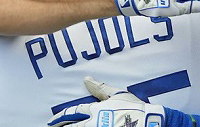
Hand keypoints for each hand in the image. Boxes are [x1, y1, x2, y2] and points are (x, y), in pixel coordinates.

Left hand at [48, 77, 164, 126]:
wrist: (147, 122)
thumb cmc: (134, 107)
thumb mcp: (118, 94)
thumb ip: (101, 88)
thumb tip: (86, 78)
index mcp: (96, 109)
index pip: (74, 112)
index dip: (61, 116)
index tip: (52, 120)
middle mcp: (94, 122)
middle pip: (72, 126)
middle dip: (60, 126)